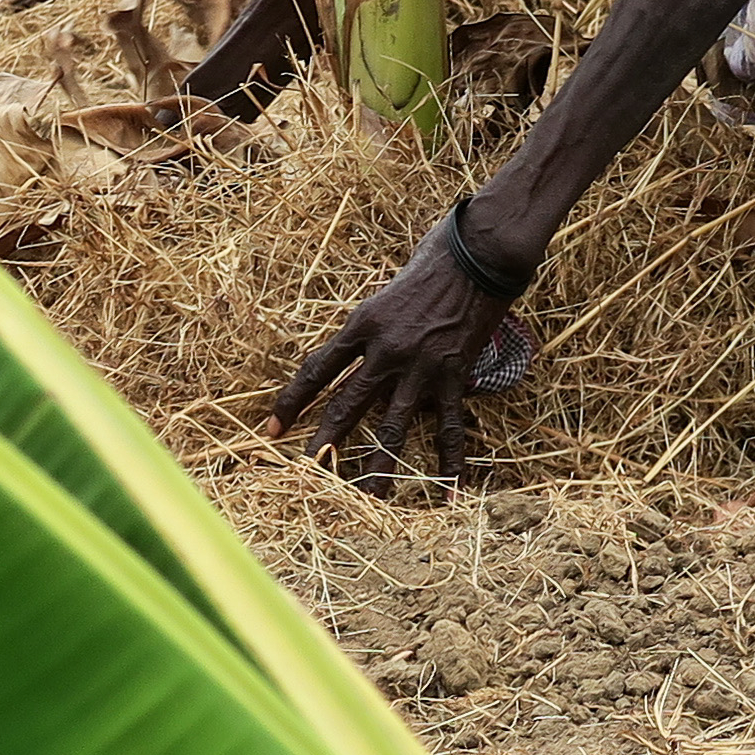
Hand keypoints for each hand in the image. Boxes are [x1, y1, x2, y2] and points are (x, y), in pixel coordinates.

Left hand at [276, 215, 521, 485]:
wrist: (481, 256)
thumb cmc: (434, 261)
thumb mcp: (387, 291)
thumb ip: (372, 326)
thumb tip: (361, 353)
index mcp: (362, 324)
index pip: (317, 371)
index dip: (291, 402)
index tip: (273, 429)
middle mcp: (386, 350)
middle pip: (347, 406)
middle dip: (324, 443)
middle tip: (305, 474)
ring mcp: (420, 367)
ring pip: (393, 428)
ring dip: (378, 466)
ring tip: (366, 498)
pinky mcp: (454, 376)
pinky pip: (450, 429)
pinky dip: (450, 464)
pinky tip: (448, 494)